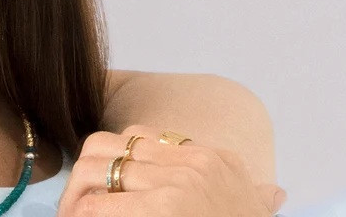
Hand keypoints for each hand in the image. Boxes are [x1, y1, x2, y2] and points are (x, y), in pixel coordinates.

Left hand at [58, 125, 285, 215]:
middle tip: (74, 205)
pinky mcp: (165, 208)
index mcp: (213, 159)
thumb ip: (257, 195)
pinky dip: (81, 215)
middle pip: (108, 147)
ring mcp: (179, 184)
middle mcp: (195, 164)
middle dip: (83, 176)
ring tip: (71, 216)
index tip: (100, 187)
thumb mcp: (254, 208)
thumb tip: (273, 193)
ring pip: (95, 170)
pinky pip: (97, 206)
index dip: (111, 161)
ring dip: (74, 196)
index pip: (139, 136)